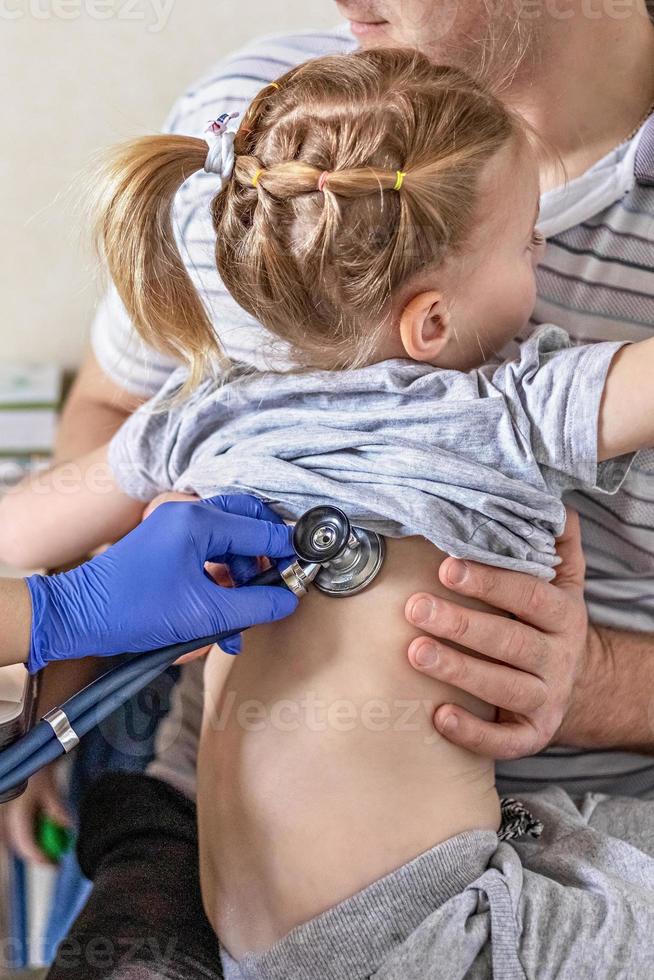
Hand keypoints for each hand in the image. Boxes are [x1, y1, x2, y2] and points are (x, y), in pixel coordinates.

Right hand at [0, 765, 71, 864]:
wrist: (30, 770)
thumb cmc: (40, 778)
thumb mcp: (52, 791)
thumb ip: (59, 810)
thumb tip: (69, 827)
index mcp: (19, 815)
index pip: (26, 842)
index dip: (39, 856)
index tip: (53, 863)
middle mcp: (12, 822)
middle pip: (23, 848)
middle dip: (39, 859)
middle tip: (56, 865)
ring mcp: (11, 824)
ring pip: (22, 846)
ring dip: (37, 853)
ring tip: (54, 859)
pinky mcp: (15, 825)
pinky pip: (23, 840)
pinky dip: (35, 845)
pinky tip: (47, 848)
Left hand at [25, 494, 298, 671]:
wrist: (75, 617)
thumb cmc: (130, 610)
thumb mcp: (203, 614)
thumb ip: (253, 606)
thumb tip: (288, 601)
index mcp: (197, 520)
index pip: (260, 530)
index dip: (286, 554)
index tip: (302, 575)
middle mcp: (187, 514)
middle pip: (247, 524)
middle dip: (264, 560)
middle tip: (275, 587)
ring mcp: (173, 527)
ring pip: (228, 542)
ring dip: (241, 577)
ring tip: (240, 618)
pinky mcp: (165, 545)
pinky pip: (207, 554)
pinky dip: (219, 581)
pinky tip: (220, 618)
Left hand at [405, 509, 588, 759]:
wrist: (577, 682)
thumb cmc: (548, 622)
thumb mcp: (563, 581)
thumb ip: (557, 544)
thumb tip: (551, 504)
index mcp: (564, 616)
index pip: (529, 597)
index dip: (490, 582)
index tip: (447, 568)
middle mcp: (559, 659)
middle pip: (511, 643)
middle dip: (461, 625)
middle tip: (416, 607)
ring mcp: (546, 700)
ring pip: (504, 689)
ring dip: (459, 670)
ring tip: (415, 652)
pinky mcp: (532, 735)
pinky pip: (504, 741)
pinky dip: (473, 732)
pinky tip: (439, 715)